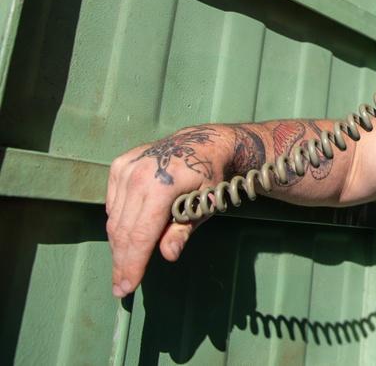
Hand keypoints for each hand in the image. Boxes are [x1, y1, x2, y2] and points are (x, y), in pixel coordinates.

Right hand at [105, 126, 229, 297]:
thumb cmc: (208, 176)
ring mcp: (126, 168)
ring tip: (124, 267)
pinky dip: (118, 222)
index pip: (141, 234)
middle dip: (122, 262)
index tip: (126, 287)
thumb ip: (183, 230)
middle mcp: (138, 175)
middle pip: (123, 231)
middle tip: (121, 286)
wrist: (202, 143)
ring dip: (118, 246)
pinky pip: (113, 203)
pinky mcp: (119, 165)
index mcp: (161, 186)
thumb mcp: (204, 204)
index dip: (133, 264)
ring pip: (114, 219)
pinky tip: (128, 235)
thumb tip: (167, 255)